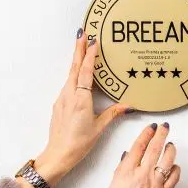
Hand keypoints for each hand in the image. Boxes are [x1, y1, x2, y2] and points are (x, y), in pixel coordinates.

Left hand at [34, 30, 132, 184]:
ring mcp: (62, 98)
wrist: (58, 154)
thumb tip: (129, 105)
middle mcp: (69, 95)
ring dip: (76, 61)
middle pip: (74, 67)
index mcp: (80, 99)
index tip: (93, 41)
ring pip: (70, 75)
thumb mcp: (99, 127)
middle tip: (82, 33)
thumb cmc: (78, 143)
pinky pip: (68, 84)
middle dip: (79, 49)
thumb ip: (113, 113)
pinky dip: (74, 74)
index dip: (89, 55)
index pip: (85, 71)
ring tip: (81, 49)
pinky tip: (78, 74)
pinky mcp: (59, 104)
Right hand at [101, 123, 180, 187]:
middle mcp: (142, 174)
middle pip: (155, 147)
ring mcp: (156, 184)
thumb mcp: (113, 186)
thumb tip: (128, 158)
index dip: (146, 134)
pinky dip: (175, 168)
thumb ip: (122, 170)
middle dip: (161, 134)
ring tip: (170, 145)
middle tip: (165, 127)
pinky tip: (173, 166)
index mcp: (126, 171)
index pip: (139, 145)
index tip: (150, 128)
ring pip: (168, 159)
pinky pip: (174, 176)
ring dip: (170, 149)